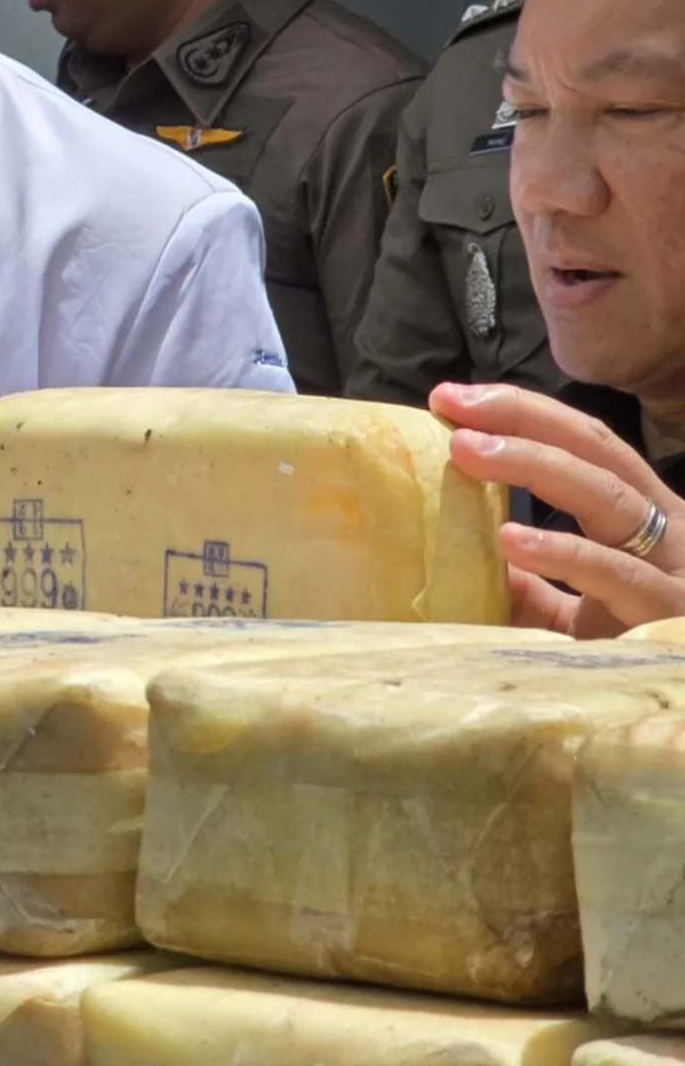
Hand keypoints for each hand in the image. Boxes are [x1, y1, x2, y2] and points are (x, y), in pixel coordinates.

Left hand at [439, 381, 684, 637]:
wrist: (681, 711)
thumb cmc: (631, 651)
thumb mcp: (569, 611)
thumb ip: (528, 583)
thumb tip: (459, 556)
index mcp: (639, 515)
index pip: (582, 443)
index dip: (520, 412)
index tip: (448, 399)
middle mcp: (666, 528)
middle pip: (596, 449)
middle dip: (522, 418)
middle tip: (452, 405)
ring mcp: (674, 566)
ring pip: (609, 496)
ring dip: (534, 465)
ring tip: (467, 451)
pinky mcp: (670, 611)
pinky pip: (617, 575)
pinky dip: (563, 552)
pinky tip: (511, 538)